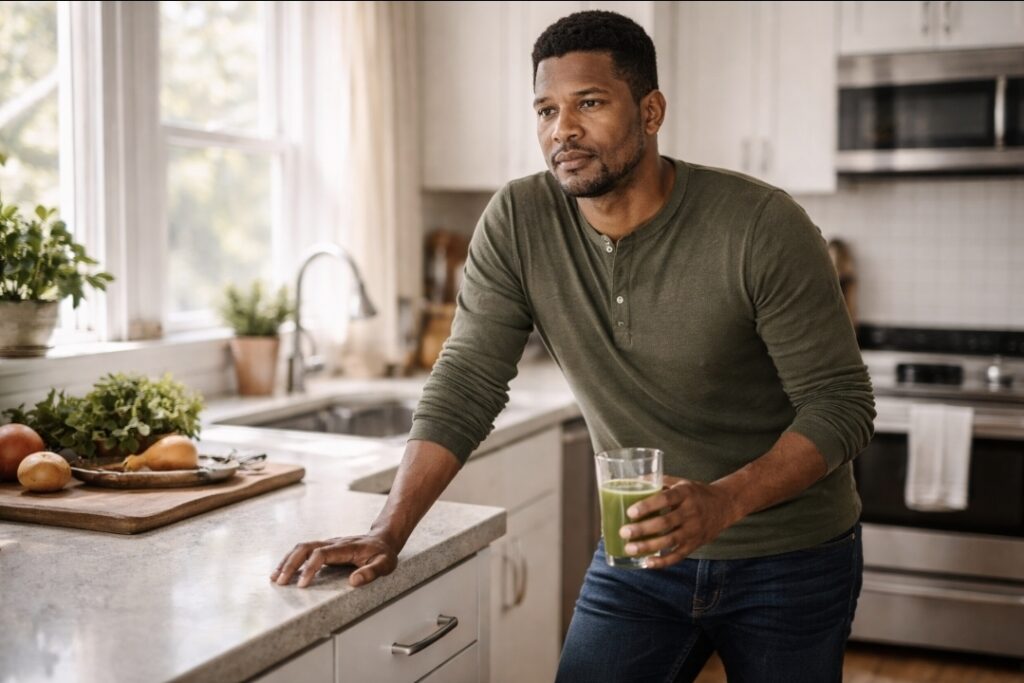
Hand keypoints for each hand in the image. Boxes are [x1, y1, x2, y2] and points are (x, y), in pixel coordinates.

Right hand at [271, 534, 398, 587]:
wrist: (382, 539)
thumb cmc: (383, 554)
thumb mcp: (385, 564)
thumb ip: (371, 572)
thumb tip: (353, 582)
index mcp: (346, 547)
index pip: (322, 554)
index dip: (310, 568)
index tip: (302, 585)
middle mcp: (334, 543)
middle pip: (306, 547)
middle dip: (291, 564)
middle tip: (280, 582)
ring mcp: (328, 544)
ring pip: (302, 547)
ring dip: (287, 561)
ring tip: (275, 578)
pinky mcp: (324, 548)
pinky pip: (304, 551)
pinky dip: (291, 560)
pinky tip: (283, 571)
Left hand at [618, 476, 740, 568]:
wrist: (725, 506)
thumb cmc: (696, 493)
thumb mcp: (681, 483)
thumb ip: (659, 481)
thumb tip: (633, 479)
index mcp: (685, 493)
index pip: (665, 499)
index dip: (648, 506)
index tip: (630, 512)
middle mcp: (690, 512)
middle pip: (665, 522)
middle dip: (642, 529)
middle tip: (624, 532)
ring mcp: (694, 530)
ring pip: (669, 540)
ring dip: (648, 546)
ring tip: (629, 548)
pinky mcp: (695, 544)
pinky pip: (678, 555)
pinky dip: (663, 561)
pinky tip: (647, 563)